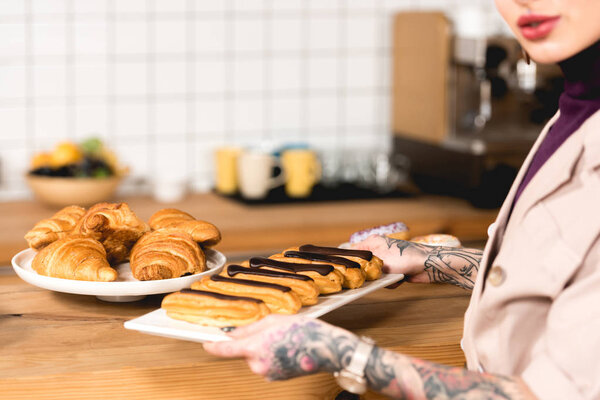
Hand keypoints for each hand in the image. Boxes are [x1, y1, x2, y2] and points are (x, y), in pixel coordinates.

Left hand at [203, 315, 358, 380]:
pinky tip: (287, 349)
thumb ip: (250, 328)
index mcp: (254, 347)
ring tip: (283, 340)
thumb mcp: (273, 321)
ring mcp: (268, 373)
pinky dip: (272, 357)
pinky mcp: (277, 378)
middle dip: (252, 342)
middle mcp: (258, 364)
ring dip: (264, 349)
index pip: (225, 350)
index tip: (206, 343)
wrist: (325, 349)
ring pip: (256, 359)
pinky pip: (267, 365)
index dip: (213, 346)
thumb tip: (234, 334)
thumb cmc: (302, 331)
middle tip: (271, 332)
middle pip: (244, 352)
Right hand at [352, 235, 434, 283]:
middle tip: (375, 278)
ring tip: (393, 277)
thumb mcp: (380, 260)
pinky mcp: (396, 269)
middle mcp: (379, 249)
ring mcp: (388, 259)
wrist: (429, 265)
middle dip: (371, 275)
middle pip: (365, 266)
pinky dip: (393, 282)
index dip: (350, 262)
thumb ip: (365, 264)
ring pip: (376, 275)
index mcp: (373, 242)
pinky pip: (387, 279)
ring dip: (384, 280)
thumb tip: (353, 268)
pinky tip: (401, 279)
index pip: (354, 251)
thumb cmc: (405, 258)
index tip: (348, 272)